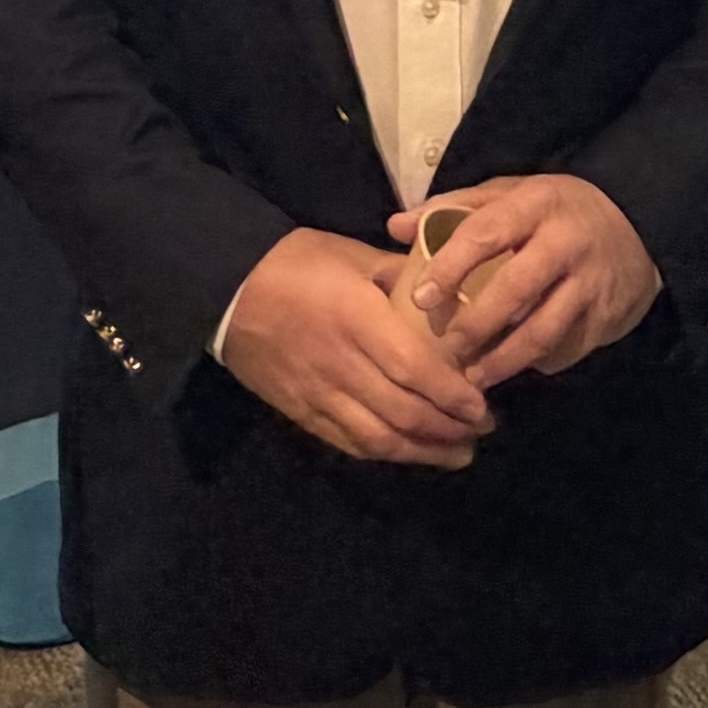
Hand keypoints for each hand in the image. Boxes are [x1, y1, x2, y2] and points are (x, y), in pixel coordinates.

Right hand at [213, 227, 494, 464]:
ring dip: (424, 451)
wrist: (226, 289)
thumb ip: (399, 277)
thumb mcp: (351, 254)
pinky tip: (409, 453)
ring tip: (459, 452)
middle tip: (482, 429)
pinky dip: (385, 453)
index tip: (481, 405)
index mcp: (357, 320)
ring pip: (379, 438)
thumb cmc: (294, 263)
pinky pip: (349, 443)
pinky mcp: (302, 412)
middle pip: (403, 412)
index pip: (414, 370)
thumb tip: (445, 290)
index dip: (452, 396)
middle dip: (450, 429)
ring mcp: (319, 395)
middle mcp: (341, 365)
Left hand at [403, 171, 663, 387]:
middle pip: (514, 289)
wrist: (638, 223)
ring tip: (473, 380)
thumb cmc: (554, 210)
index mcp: (534, 204)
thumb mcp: (511, 193)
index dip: (450, 267)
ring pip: (542, 330)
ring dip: (504, 360)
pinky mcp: (606, 316)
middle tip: (445, 350)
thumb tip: (395, 226)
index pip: (485, 233)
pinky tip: (514, 372)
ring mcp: (590, 282)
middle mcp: (565, 242)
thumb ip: (454, 208)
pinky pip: (566, 347)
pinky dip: (537, 363)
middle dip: (475, 325)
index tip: (420, 299)